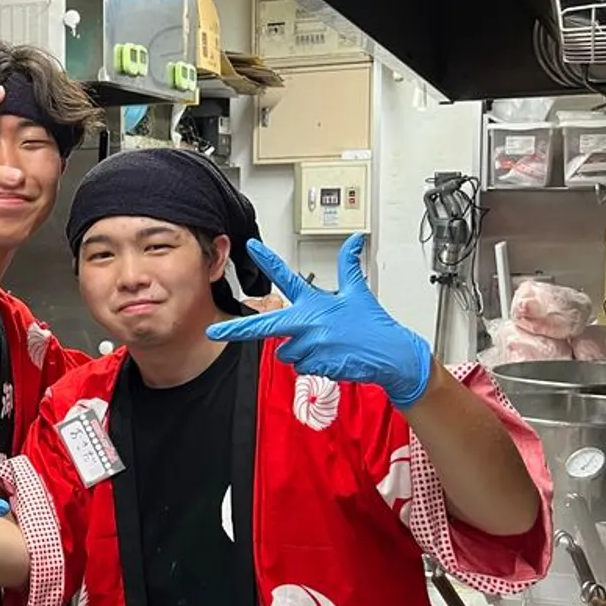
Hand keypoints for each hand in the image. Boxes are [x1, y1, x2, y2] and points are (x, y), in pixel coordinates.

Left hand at [207, 233, 433, 407]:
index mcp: (316, 302)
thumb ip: (348, 266)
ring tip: (326, 342)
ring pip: (286, 351)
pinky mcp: (316, 364)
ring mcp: (311, 345)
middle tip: (214, 331)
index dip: (269, 260)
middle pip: (264, 326)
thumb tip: (355, 240)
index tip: (252, 247)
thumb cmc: (373, 325)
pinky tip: (330, 355)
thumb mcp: (358, 292)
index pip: (288, 276)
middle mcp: (309, 323)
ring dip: (299, 348)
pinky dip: (311, 362)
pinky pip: (300, 365)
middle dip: (236, 330)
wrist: (391, 355)